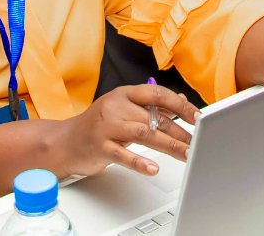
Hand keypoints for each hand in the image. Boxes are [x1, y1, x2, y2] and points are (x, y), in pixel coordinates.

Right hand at [46, 84, 197, 179]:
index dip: (180, 105)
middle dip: (180, 132)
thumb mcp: (124, 110)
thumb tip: (182, 103)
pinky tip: (154, 168)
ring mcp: (106, 126)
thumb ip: (151, 107)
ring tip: (186, 154)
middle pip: (154, 118)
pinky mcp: (99, 146)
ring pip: (144, 134)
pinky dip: (140, 162)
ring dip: (169, 145)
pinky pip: (123, 155)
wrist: (65, 142)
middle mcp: (116, 106)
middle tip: (198, 143)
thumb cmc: (98, 126)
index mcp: (124, 94)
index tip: (198, 117)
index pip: (157, 94)